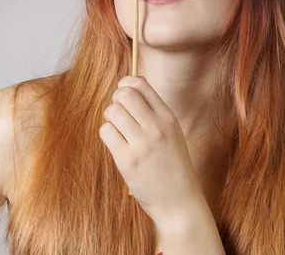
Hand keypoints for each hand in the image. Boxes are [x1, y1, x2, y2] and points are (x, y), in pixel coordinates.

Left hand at [99, 75, 203, 231]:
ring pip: (112, 111)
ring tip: (118, 131)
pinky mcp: (127, 161)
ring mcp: (142, 144)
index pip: (140, 84)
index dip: (126, 85)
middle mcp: (156, 127)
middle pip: (123, 94)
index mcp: (168, 118)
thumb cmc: (173, 166)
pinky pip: (106, 132)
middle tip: (119, 115)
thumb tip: (134, 81)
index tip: (124, 97)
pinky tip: (116, 144)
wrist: (179, 203)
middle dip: (116, 100)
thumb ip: (155, 109)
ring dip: (110, 118)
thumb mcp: (172, 132)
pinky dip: (107, 134)